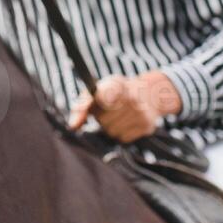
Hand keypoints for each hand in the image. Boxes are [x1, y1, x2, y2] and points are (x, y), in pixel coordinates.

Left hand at [67, 71, 182, 142]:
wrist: (149, 93)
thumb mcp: (98, 90)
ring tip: (118, 115)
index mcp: (118, 84)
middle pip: (103, 121)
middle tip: (109, 109)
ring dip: (111, 126)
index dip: (96, 106)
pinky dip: (121, 132)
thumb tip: (73, 126)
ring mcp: (141, 112)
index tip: (100, 103)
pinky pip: (123, 138)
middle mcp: (132, 98)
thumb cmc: (115, 93)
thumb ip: (82, 106)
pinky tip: (127, 122)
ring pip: (112, 132)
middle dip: (102, 117)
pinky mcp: (147, 126)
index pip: (101, 100)